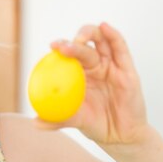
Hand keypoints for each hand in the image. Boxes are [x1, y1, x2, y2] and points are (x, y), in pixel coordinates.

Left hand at [40, 22, 149, 145]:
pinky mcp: (127, 68)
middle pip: (83, 45)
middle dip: (72, 42)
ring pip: (101, 41)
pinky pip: (120, 48)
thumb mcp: (75, 121)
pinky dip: (113, 35)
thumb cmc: (96, 125)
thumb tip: (35, 123)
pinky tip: (105, 27)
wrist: (120, 135)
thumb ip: (57, 120)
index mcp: (79, 75)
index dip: (60, 47)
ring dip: (90, 34)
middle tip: (63, 46)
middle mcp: (94, 66)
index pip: (68, 55)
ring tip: (80, 38)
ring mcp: (111, 65)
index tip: (52, 46)